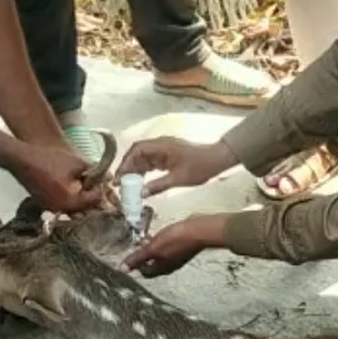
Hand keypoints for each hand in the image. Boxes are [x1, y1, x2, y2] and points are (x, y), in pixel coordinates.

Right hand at [14, 143, 107, 213]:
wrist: (22, 158)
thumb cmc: (50, 159)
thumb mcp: (78, 163)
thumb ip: (95, 172)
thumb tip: (108, 178)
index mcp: (71, 201)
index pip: (94, 201)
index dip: (100, 190)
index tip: (103, 182)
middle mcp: (61, 210)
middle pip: (84, 209)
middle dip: (91, 198)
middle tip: (97, 187)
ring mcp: (51, 209)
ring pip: (72, 208)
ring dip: (80, 200)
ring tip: (85, 187)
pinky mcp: (43, 205)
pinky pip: (61, 205)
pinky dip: (68, 199)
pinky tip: (71, 188)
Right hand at [116, 138, 237, 195]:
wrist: (218, 158)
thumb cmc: (201, 167)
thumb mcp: (178, 179)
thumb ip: (158, 186)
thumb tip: (141, 193)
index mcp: (162, 146)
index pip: (137, 150)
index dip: (125, 163)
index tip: (119, 177)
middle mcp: (161, 144)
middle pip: (137, 153)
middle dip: (128, 168)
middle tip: (120, 184)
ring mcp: (164, 149)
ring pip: (144, 158)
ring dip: (136, 170)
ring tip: (129, 186)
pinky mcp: (169, 155)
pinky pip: (152, 161)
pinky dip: (145, 171)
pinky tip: (141, 182)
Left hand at [120, 214, 228, 277]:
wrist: (199, 230)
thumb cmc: (176, 239)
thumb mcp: (152, 248)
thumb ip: (137, 258)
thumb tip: (122, 270)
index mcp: (162, 268)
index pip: (145, 272)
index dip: (136, 264)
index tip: (132, 252)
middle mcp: (170, 265)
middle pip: (153, 264)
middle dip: (144, 255)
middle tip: (139, 243)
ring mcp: (178, 256)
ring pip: (160, 255)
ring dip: (152, 248)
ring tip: (148, 236)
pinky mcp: (183, 246)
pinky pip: (168, 247)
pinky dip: (161, 242)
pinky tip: (161, 233)